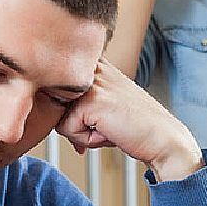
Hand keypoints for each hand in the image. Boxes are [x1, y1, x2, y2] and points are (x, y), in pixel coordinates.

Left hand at [57, 58, 202, 180]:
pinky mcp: (90, 101)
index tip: (99, 114)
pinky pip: (67, 131)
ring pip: (59, 118)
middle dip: (75, 123)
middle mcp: (91, 68)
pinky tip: (110, 132)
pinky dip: (86, 140)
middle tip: (106, 124)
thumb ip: (76, 105)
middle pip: (54, 103)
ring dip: (81, 132)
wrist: (162, 139)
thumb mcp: (102, 107)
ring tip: (108, 127)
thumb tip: (44, 115)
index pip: (56, 86)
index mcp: (94, 65)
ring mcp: (90, 83)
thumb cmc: (133, 126)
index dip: (70, 109)